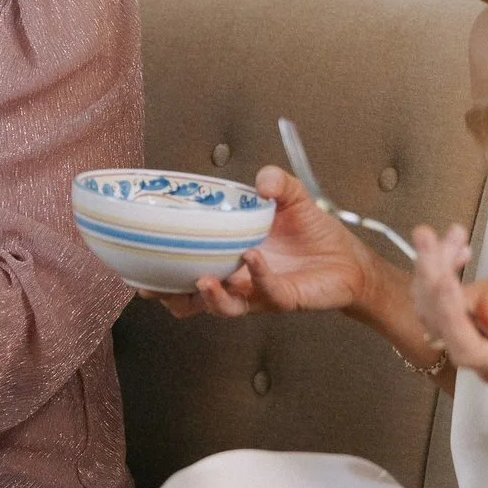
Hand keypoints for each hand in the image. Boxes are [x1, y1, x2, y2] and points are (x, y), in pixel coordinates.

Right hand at [171, 166, 381, 318]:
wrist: (349, 260)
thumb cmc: (314, 234)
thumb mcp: (293, 198)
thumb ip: (276, 182)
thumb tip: (261, 180)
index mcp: (227, 256)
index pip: (186, 269)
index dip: (161, 272)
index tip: (137, 265)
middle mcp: (237, 280)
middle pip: (194, 300)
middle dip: (172, 296)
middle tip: (155, 287)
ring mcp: (258, 293)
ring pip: (225, 307)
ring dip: (210, 297)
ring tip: (202, 279)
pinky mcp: (284, 299)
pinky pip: (264, 292)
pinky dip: (256, 274)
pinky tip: (252, 257)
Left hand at [409, 238, 487, 382]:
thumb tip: (486, 313)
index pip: (468, 347)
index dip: (450, 315)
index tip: (444, 278)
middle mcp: (481, 356)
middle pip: (439, 324)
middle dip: (430, 276)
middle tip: (427, 236)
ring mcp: (464, 339)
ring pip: (429, 306)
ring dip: (431, 264)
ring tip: (453, 232)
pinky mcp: (454, 320)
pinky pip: (433, 295)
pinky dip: (437, 265)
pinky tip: (456, 244)